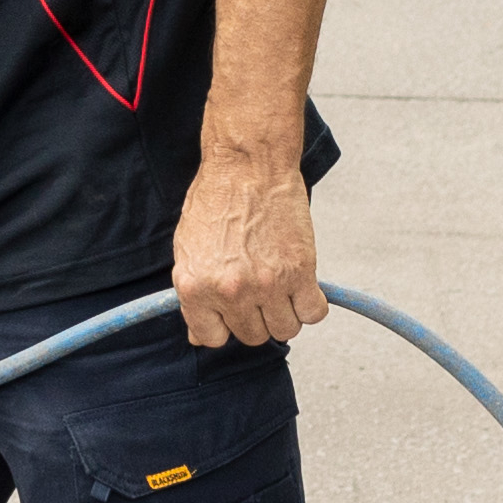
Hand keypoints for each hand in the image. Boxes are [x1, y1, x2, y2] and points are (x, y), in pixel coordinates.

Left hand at [173, 156, 322, 349]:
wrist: (248, 165)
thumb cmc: (216, 200)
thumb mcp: (188, 249)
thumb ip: (193, 297)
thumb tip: (199, 335)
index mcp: (196, 288)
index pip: (212, 338)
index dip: (224, 323)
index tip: (232, 309)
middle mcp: (231, 291)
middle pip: (253, 336)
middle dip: (256, 317)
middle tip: (258, 290)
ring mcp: (267, 284)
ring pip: (285, 330)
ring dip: (285, 313)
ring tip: (280, 287)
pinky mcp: (300, 271)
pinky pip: (314, 313)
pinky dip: (311, 305)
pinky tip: (302, 287)